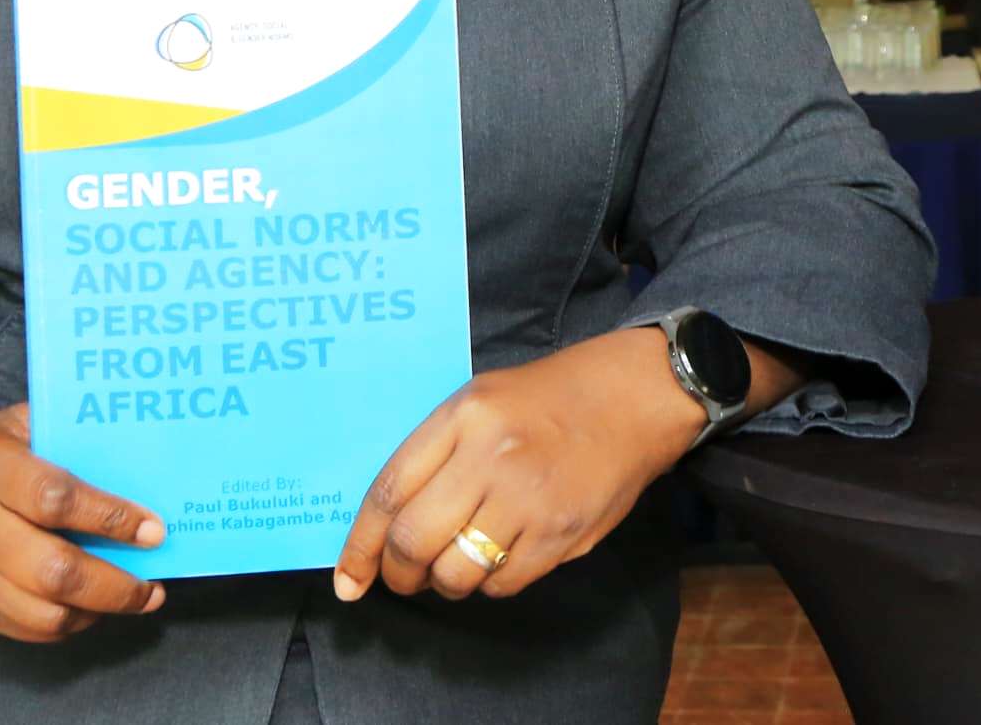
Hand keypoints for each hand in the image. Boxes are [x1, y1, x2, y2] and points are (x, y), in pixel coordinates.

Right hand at [0, 402, 169, 640]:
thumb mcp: (13, 426)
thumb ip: (65, 436)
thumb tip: (136, 458)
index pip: (54, 500)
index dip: (109, 518)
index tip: (153, 530)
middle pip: (51, 571)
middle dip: (114, 584)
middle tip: (152, 584)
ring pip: (41, 613)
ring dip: (99, 612)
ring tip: (136, 598)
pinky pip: (25, 630)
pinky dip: (69, 624)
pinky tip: (94, 608)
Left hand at [332, 327, 703, 603]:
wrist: (631, 397)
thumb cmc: (547, 399)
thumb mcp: (480, 400)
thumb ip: (435, 452)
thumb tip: (387, 523)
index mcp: (462, 417)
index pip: (389, 491)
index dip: (359, 545)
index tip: (348, 580)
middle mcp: (490, 456)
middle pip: (412, 540)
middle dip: (398, 572)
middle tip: (403, 576)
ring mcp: (528, 497)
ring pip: (455, 573)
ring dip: (444, 582)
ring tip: (455, 565)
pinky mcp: (561, 533)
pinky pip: (503, 583)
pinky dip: (491, 583)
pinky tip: (499, 558)